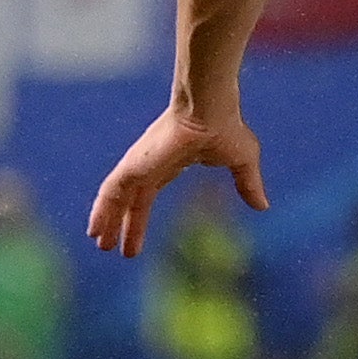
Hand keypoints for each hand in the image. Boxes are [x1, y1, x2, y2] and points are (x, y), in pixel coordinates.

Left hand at [91, 103, 264, 257]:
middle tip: (113, 248)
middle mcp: (150, 166)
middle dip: (123, 224)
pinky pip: (111, 192)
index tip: (136, 237)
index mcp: (171, 164)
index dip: (141, 217)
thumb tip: (263, 206)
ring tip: (100, 244)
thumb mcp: (242, 162)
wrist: (211, 110)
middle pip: (131, 201)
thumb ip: (248, 184)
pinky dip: (101, 210)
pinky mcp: (133, 165)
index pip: (149, 196)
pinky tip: (95, 228)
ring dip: (107, 221)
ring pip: (116, 199)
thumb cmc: (227, 128)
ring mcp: (139, 165)